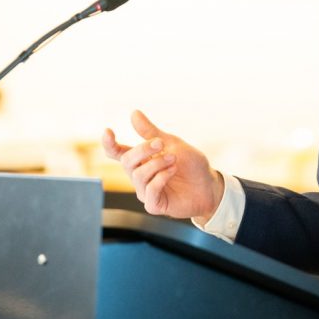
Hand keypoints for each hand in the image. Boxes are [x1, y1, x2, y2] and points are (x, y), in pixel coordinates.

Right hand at [102, 110, 223, 221]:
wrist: (210, 184)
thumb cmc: (190, 164)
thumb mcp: (171, 143)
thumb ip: (151, 132)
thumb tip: (134, 113)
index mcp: (141, 160)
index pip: (117, 153)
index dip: (109, 144)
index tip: (108, 131)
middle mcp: (139, 175)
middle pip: (126, 161)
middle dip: (142, 150)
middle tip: (160, 143)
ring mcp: (145, 191)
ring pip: (138, 176)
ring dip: (156, 164)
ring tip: (173, 159)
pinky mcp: (154, 205)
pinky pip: (149, 191)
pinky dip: (161, 178)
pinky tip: (172, 171)